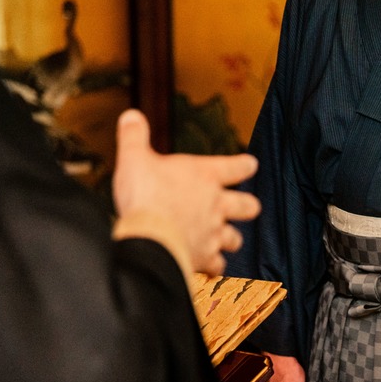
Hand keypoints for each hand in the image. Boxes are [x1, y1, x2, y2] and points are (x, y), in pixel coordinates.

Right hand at [111, 109, 259, 276]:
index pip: (238, 166)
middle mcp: (216, 204)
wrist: (149, 237)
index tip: (249, 164)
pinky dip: (213, 266)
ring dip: (230, 238)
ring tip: (221, 238)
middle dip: (247, 206)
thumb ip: (134, 136)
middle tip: (244, 206)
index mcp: (205, 176)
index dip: (245, 165)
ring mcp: (214, 232)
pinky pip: (217, 265)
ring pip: (235, 238)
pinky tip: (207, 266)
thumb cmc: (144, 196)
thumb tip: (131, 115)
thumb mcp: (134, 158)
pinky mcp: (206, 256)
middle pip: (249, 206)